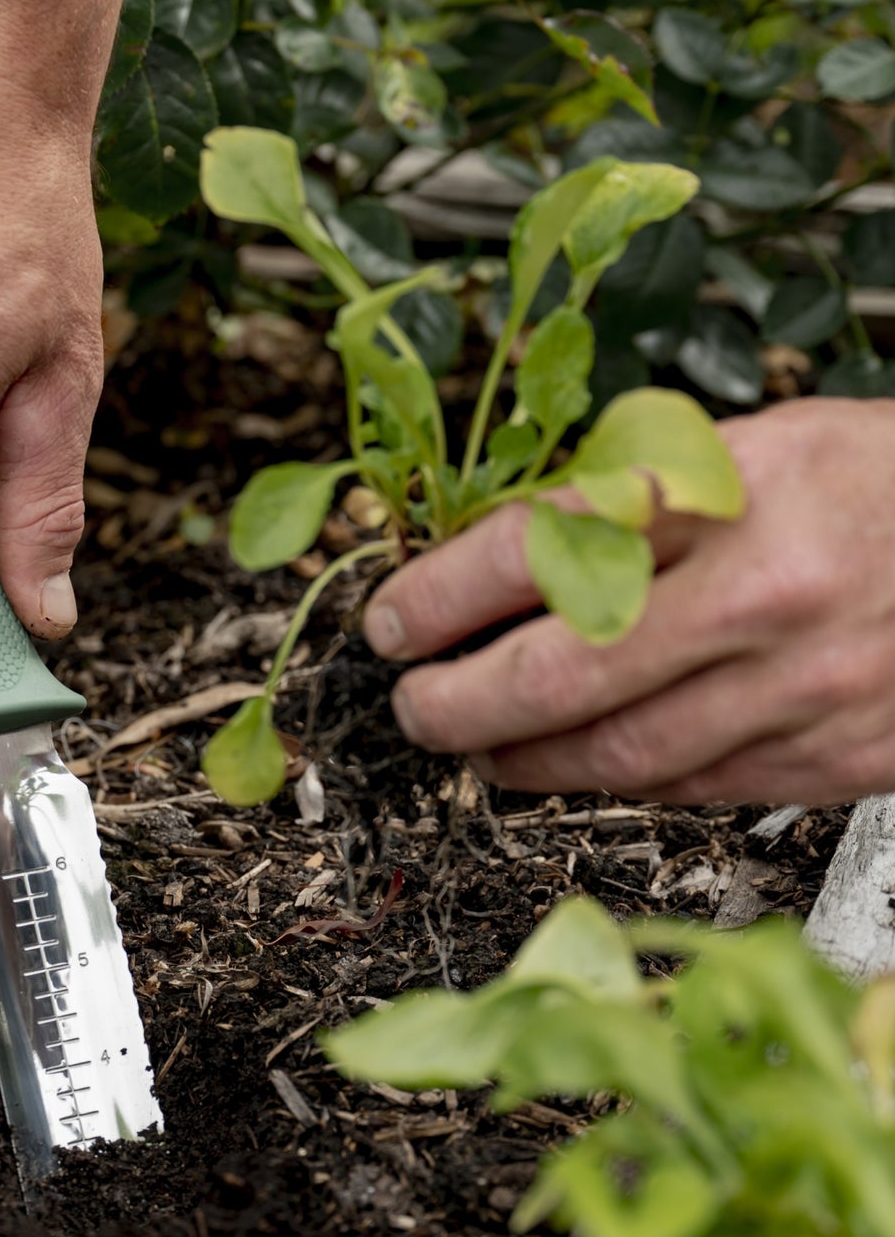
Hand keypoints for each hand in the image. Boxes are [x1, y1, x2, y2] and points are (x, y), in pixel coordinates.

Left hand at [364, 397, 894, 805]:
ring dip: (519, 761)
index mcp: (729, 490)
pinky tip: (577, 764)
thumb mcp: (751, 448)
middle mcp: (762, 593)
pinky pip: (689, 788)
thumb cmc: (877, 484)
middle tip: (412, 706)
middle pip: (557, 673)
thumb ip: (628, 507)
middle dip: (454, 702)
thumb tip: (495, 564)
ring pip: (615, 755)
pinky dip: (613, 781)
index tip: (390, 621)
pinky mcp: (834, 756)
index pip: (536, 547)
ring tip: (477, 747)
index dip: (437, 595)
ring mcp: (803, 686)